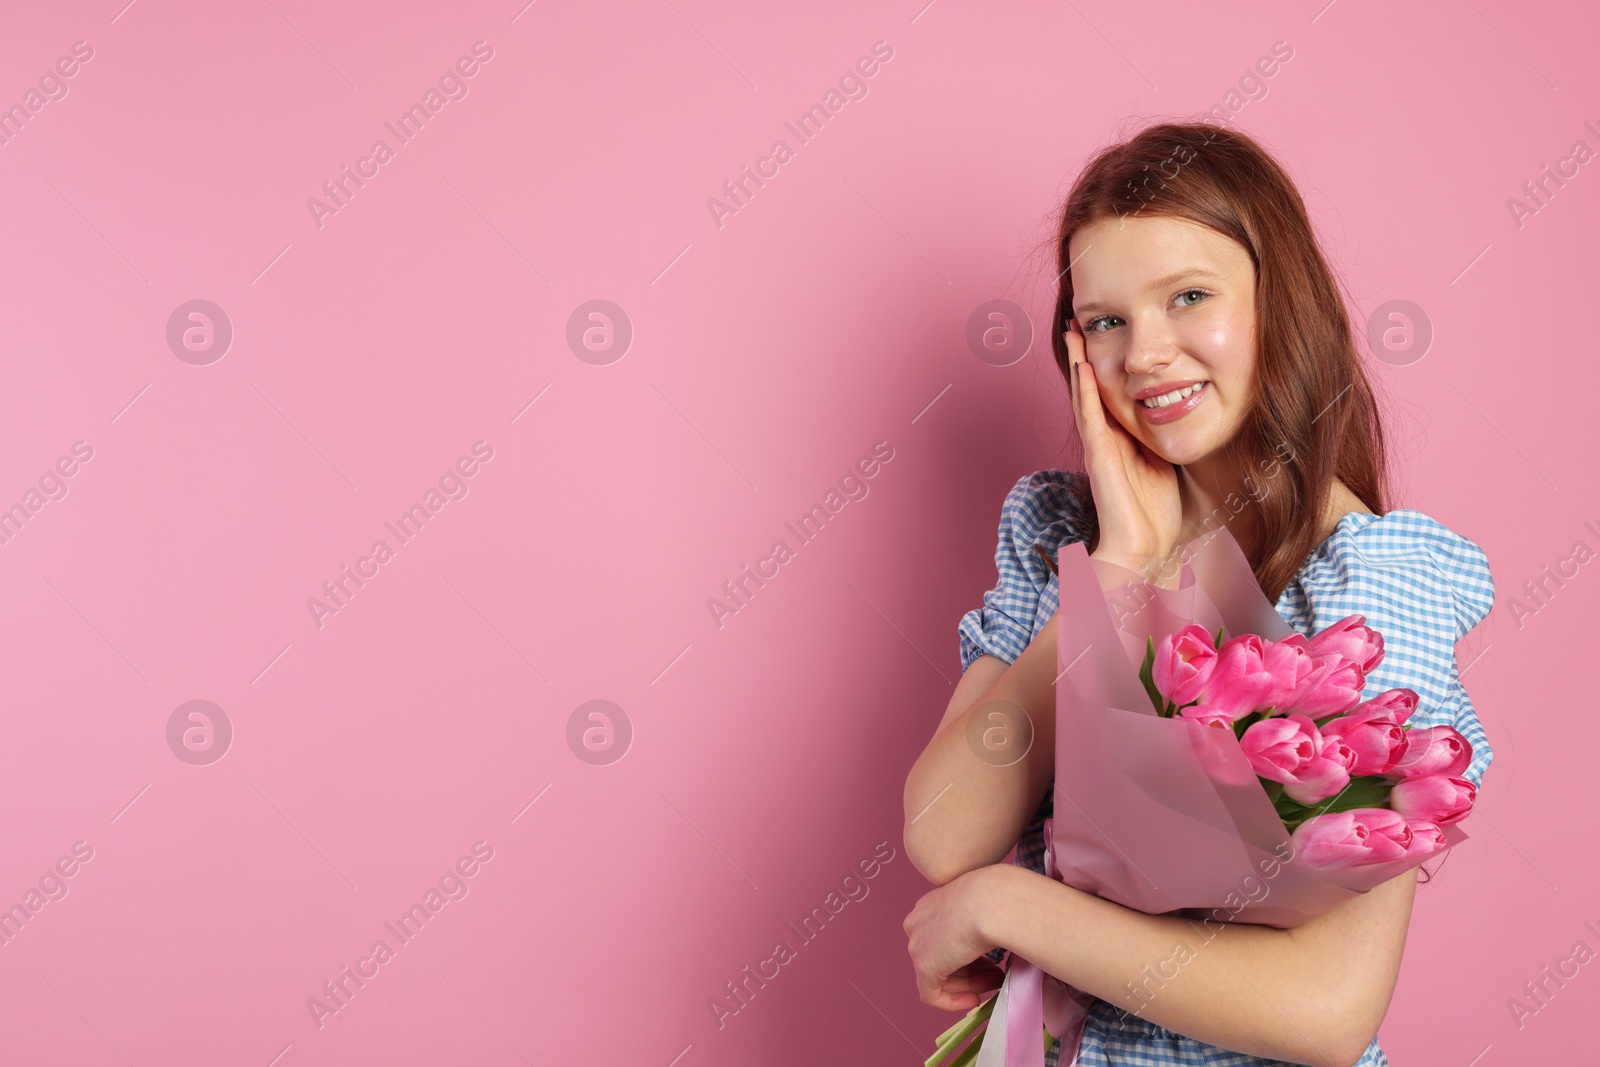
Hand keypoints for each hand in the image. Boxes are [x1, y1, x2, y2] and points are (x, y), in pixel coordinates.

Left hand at [903, 866, 1008, 1010]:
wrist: (992, 902)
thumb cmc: (995, 899)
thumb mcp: (982, 908)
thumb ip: (976, 923)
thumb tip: (985, 941)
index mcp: (930, 905)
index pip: (944, 938)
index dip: (968, 953)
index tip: (990, 962)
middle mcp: (917, 923)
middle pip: (942, 957)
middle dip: (971, 970)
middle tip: (997, 975)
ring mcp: (918, 945)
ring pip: (940, 976)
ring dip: (970, 984)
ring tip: (995, 982)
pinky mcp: (924, 966)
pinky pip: (932, 995)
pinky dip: (953, 1002)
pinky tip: (975, 999)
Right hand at [1065, 319, 1182, 573]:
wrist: (1144, 548)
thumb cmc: (1156, 514)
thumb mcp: (1167, 464)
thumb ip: (1167, 440)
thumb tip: (1186, 416)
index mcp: (1121, 440)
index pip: (1110, 393)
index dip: (1103, 363)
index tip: (1103, 333)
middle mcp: (1105, 438)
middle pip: (1091, 387)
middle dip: (1084, 353)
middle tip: (1078, 320)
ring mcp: (1099, 445)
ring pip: (1084, 394)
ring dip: (1078, 361)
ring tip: (1073, 331)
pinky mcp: (1099, 455)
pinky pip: (1090, 415)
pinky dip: (1084, 388)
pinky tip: (1082, 364)